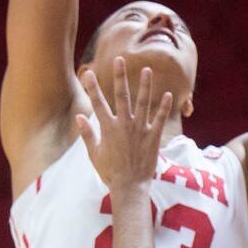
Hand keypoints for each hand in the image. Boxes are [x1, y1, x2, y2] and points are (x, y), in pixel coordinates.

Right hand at [75, 58, 171, 186]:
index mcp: (108, 128)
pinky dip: (164, 107)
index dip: (92, 87)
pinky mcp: (153, 137)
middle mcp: (124, 125)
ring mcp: (140, 130)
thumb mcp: (94, 154)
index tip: (88, 73)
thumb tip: (79, 116)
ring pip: (143, 103)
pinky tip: (168, 94)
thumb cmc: (110, 172)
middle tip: (120, 60)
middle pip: (121, 96)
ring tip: (147, 69)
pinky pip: (159, 119)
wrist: (129, 187)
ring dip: (145, 85)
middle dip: (120, 77)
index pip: (98, 103)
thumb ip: (87, 134)